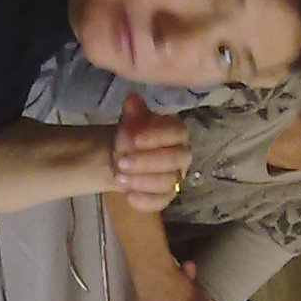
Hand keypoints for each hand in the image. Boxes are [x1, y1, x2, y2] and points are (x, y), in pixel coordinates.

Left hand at [108, 94, 190, 211]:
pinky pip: (161, 202)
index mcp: (176, 132)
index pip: (177, 133)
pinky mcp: (165, 196)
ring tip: (119, 176)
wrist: (123, 155)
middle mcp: (181, 155)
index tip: (135, 139)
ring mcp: (175, 178)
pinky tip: (129, 197)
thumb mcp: (130, 121)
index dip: (157, 136)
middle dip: (147, 161)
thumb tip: (132, 98)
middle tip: (122, 161)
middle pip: (174, 160)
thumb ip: (133, 112)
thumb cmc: (132, 135)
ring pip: (167, 183)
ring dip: (142, 181)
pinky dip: (145, 201)